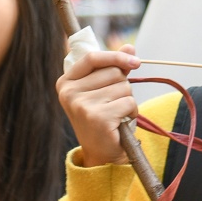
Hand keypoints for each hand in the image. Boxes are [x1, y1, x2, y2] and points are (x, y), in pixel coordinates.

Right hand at [58, 45, 138, 165]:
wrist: (101, 154)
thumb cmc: (102, 118)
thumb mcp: (103, 89)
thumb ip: (114, 67)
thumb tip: (130, 47)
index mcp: (66, 82)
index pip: (92, 57)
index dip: (115, 56)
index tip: (135, 61)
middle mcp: (69, 93)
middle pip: (113, 72)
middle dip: (122, 86)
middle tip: (113, 104)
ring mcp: (82, 105)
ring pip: (123, 87)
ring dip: (128, 100)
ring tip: (116, 114)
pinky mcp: (97, 117)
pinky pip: (129, 102)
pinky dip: (132, 111)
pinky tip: (121, 122)